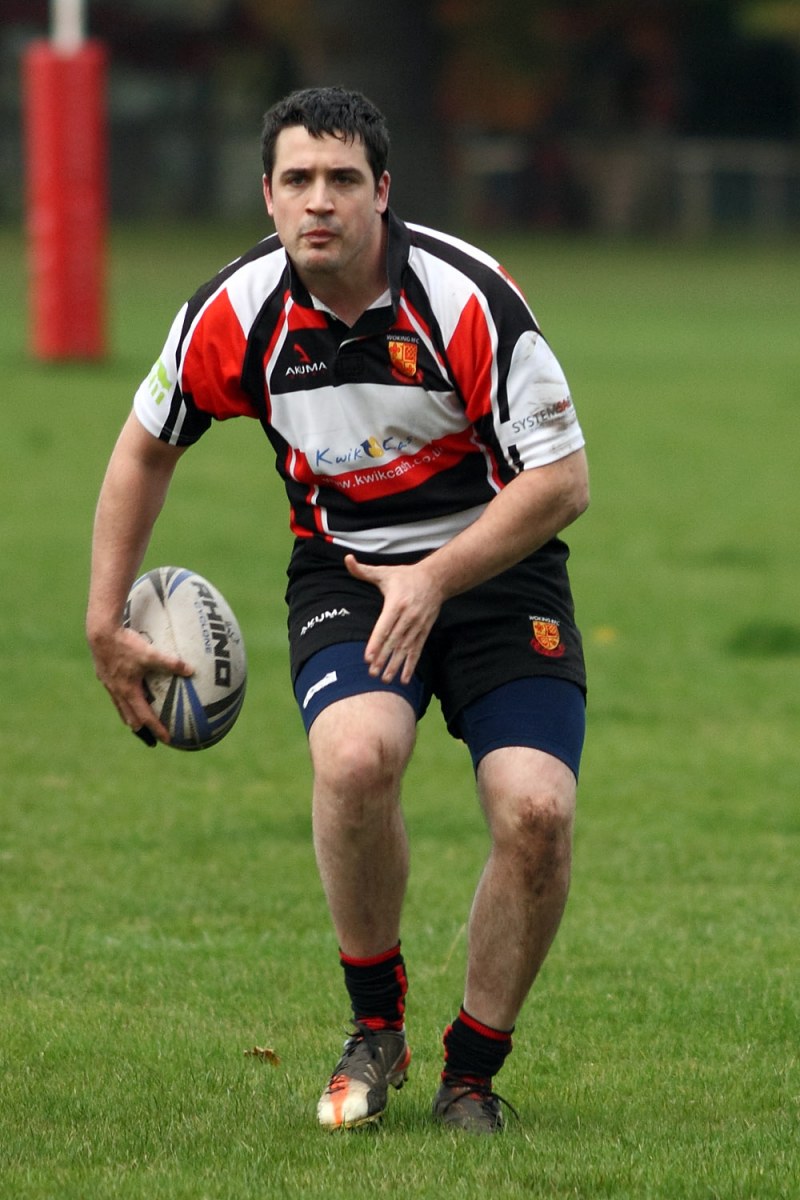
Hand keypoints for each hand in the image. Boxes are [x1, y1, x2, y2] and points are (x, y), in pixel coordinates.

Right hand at [89, 625, 193, 744]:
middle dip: (141, 730)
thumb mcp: (151, 654)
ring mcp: (109, 684)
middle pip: (130, 718)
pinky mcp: (104, 675)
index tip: (166, 740)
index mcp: (128, 692)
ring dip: (130, 716)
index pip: (145, 717)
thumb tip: (191, 670)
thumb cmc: (125, 645)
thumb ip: (171, 662)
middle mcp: (117, 692)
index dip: (156, 729)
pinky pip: (116, 692)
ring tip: (137, 723)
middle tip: (151, 739)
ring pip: (120, 707)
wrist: (100, 633)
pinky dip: (124, 699)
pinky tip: (127, 692)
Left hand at [344, 554, 443, 683]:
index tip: (368, 657)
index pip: (384, 626)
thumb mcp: (384, 572)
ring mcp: (418, 626)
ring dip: (395, 666)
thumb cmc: (405, 576)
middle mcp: (408, 617)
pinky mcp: (424, 632)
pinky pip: (416, 651)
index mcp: (396, 603)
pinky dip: (410, 666)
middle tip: (371, 673)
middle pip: (393, 641)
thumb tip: (347, 559)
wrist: (436, 579)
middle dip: (383, 659)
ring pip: (405, 649)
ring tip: (385, 680)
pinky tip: (404, 680)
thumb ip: (363, 570)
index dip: (376, 642)